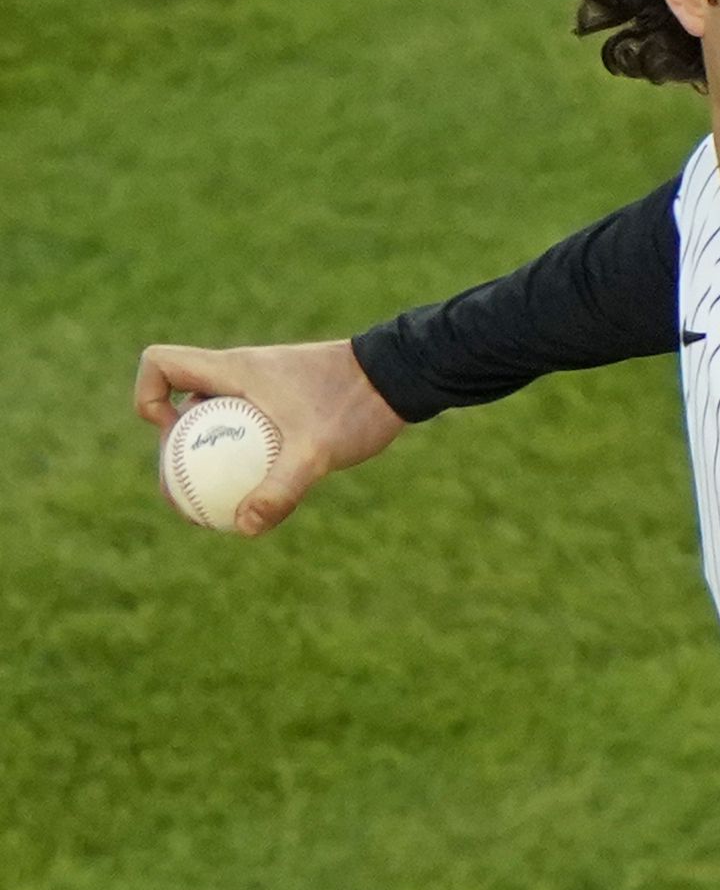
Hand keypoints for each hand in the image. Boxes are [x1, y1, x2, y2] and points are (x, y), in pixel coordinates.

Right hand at [134, 339, 407, 535]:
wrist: (403, 377)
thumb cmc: (355, 405)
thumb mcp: (317, 451)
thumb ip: (280, 488)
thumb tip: (242, 527)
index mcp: (233, 370)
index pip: (160, 362)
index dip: (146, 396)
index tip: (171, 437)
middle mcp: (241, 374)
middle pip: (181, 404)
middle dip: (174, 450)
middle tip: (185, 499)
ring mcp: (263, 387)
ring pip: (217, 421)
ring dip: (211, 458)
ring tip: (222, 507)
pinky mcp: (286, 403)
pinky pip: (248, 431)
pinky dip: (244, 459)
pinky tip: (265, 498)